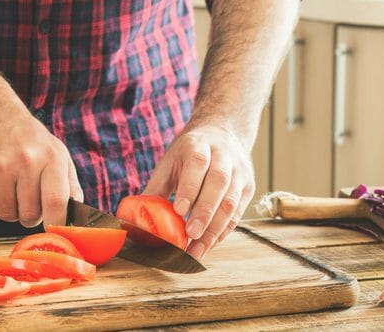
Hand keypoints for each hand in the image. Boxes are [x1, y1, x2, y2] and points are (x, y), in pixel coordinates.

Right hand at [0, 108, 83, 227]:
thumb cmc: (33, 142)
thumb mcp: (59, 155)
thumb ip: (71, 187)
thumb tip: (76, 219)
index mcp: (51, 158)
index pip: (56, 202)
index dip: (55, 223)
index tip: (53, 229)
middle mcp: (26, 161)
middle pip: (29, 214)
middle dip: (31, 217)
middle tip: (30, 202)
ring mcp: (0, 168)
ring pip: (8, 214)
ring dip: (12, 210)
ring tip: (14, 191)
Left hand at [143, 123, 254, 258]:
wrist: (222, 133)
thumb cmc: (190, 152)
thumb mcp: (170, 161)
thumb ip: (156, 187)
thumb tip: (135, 216)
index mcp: (200, 144)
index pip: (198, 164)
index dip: (190, 188)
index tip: (178, 210)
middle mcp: (224, 156)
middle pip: (219, 183)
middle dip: (204, 211)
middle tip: (190, 234)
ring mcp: (239, 172)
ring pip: (232, 201)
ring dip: (215, 228)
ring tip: (197, 250)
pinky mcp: (248, 187)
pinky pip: (237, 213)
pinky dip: (223, 232)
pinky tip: (208, 245)